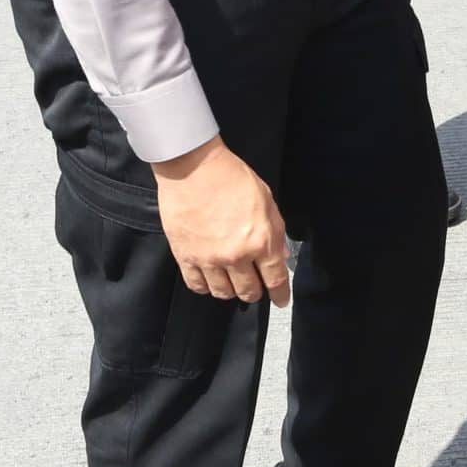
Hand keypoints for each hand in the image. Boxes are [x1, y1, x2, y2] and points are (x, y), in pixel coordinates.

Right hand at [153, 136, 292, 305]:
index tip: (281, 299)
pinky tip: (210, 279)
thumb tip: (281, 256)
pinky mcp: (185, 257)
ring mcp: (209, 259)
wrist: (193, 167)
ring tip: (232, 280)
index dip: (280, 294)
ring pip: (223, 293)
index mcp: (260, 241)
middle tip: (255, 285)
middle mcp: (236, 256)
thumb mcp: (266, 200)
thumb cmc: (232, 177)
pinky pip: (197, 285)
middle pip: (249, 291)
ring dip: (231, 290)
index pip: (275, 280)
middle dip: (255, 291)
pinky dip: (206, 287)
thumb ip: (276, 231)